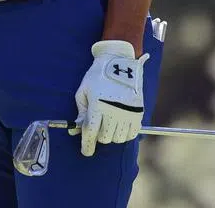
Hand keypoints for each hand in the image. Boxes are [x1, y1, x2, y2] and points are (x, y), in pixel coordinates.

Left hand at [71, 40, 148, 156]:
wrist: (120, 61)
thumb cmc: (97, 76)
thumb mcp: (84, 91)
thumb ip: (81, 112)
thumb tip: (75, 131)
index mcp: (98, 105)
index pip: (91, 133)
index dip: (87, 145)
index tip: (86, 152)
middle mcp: (113, 111)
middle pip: (105, 138)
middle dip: (99, 136)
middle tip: (98, 128)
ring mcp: (127, 112)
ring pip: (118, 138)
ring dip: (112, 136)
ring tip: (109, 126)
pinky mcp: (138, 112)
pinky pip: (132, 134)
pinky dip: (125, 134)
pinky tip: (120, 126)